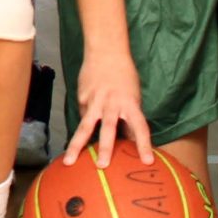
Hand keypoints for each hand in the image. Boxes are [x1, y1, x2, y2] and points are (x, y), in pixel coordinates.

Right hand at [64, 48, 152, 167]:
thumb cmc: (124, 76)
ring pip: (85, 126)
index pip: (140, 128)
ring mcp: (94, 101)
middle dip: (105, 148)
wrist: (106, 52)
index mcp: (130, 104)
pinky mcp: (82, 98)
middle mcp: (112, 104)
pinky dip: (85, 123)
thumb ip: (130, 117)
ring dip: (77, 145)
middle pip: (108, 129)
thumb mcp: (134, 96)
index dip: (144, 145)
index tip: (147, 161)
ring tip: (70, 162)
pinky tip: (84, 123)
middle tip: (102, 166)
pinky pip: (84, 115)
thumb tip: (128, 140)